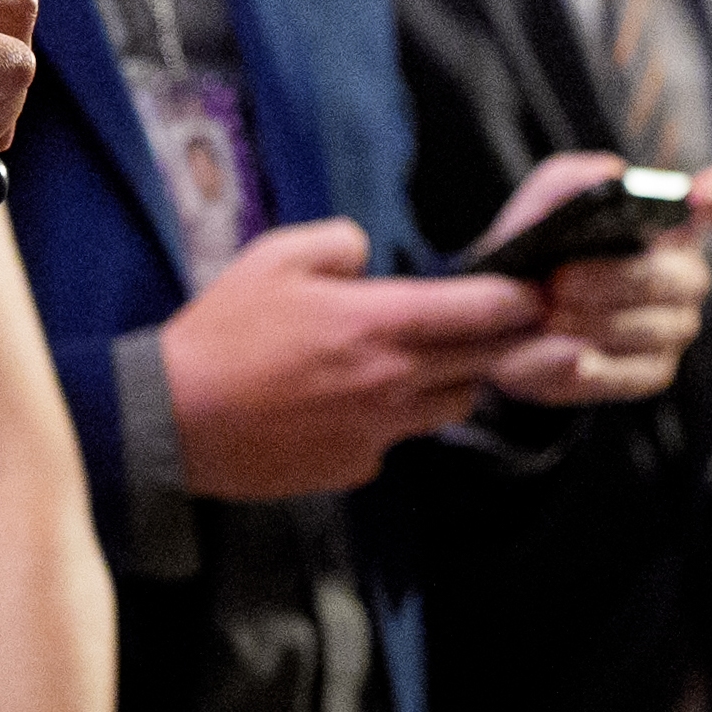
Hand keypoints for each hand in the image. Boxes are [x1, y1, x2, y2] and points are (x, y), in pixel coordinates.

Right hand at [163, 220, 543, 496]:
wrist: (171, 422)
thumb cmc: (221, 334)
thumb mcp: (275, 257)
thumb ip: (339, 243)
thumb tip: (369, 255)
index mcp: (378, 323)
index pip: (481, 311)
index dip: (521, 299)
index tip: (540, 290)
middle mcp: (392, 381)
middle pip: (487, 364)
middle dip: (510, 343)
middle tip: (519, 326)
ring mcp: (377, 432)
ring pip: (453, 407)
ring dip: (457, 382)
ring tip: (434, 363)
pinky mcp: (355, 468)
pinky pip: (398, 442)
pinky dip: (396, 423)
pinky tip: (362, 407)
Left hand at [468, 152, 711, 407]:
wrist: (503, 319)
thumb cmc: (541, 250)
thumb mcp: (544, 203)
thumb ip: (572, 180)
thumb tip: (610, 177)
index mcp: (671, 220)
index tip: (703, 194)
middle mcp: (686, 272)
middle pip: (674, 277)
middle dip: (613, 281)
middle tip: (559, 281)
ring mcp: (675, 325)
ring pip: (652, 329)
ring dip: (594, 324)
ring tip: (547, 316)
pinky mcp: (652, 371)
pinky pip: (632, 375)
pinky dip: (592, 367)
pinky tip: (561, 356)